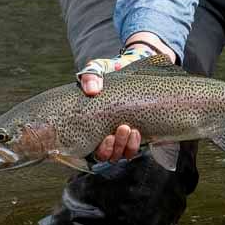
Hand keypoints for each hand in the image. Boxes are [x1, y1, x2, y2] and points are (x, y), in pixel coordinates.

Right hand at [76, 33, 175, 162]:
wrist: (131, 68)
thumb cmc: (109, 72)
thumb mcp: (98, 69)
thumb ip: (91, 75)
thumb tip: (92, 90)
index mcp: (90, 125)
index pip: (87, 149)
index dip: (98, 149)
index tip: (106, 137)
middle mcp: (102, 135)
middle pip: (105, 156)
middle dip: (113, 148)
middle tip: (121, 128)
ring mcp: (118, 136)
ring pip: (119, 155)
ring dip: (124, 146)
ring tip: (129, 129)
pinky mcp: (132, 134)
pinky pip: (131, 150)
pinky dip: (133, 145)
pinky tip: (136, 132)